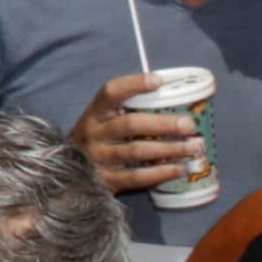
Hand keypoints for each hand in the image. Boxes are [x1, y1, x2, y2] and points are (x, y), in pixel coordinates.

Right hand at [70, 72, 212, 197]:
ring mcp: (98, 158)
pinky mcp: (105, 180)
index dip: (134, 84)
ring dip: (169, 149)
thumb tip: (172, 97)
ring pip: (136, 151)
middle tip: (189, 124)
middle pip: (129, 124)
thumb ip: (128, 110)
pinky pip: (136, 177)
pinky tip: (180, 168)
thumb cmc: (98, 139)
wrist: (67, 171)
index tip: (158, 81)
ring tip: (194, 147)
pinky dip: (161, 173)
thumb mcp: (103, 120)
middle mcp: (94, 133)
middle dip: (163, 124)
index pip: (111, 92)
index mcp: (95, 113)